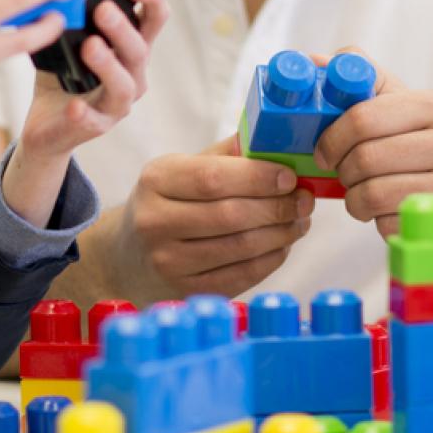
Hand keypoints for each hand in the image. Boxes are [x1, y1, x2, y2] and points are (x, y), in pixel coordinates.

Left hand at [17, 0, 168, 159]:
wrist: (47, 125)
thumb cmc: (63, 74)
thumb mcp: (67, 39)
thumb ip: (69, 14)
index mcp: (131, 44)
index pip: (154, 15)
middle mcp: (133, 72)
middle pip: (139, 48)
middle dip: (123, 27)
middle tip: (102, 9)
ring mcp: (118, 102)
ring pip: (124, 84)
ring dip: (109, 64)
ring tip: (90, 46)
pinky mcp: (96, 126)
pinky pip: (94, 121)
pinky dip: (85, 113)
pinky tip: (73, 105)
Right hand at [90, 135, 315, 300]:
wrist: (128, 255)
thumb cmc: (168, 203)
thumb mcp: (183, 170)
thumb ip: (227, 155)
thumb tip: (276, 141)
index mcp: (156, 181)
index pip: (213, 178)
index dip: (258, 178)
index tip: (290, 177)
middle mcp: (155, 222)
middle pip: (231, 215)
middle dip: (278, 208)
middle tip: (304, 201)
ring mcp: (167, 261)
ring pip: (241, 248)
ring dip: (281, 234)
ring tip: (299, 221)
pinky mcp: (184, 290)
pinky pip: (241, 275)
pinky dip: (271, 260)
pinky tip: (282, 245)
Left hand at [311, 48, 432, 236]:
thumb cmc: (420, 138)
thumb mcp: (399, 101)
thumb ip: (360, 78)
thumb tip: (312, 61)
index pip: (362, 118)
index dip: (331, 138)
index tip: (323, 151)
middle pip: (364, 159)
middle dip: (343, 170)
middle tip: (344, 171)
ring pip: (372, 194)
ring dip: (355, 198)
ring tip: (365, 190)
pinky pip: (387, 224)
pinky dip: (376, 220)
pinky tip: (387, 209)